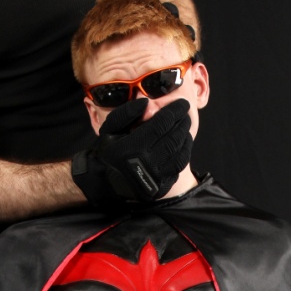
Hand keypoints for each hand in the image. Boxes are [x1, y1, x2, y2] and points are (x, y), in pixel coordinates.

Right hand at [71, 98, 191, 207]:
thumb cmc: (108, 151)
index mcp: (132, 147)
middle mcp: (146, 163)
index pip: (162, 124)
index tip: (182, 103)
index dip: (175, 111)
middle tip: (185, 115)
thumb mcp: (110, 128)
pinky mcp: (160, 188)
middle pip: (173, 139)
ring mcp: (154, 178)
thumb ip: (126, 113)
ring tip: (184, 128)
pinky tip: (182, 145)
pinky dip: (183, 155)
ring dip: (185, 139)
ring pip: (179, 155)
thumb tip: (147, 102)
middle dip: (182, 124)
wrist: (105, 181)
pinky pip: (178, 169)